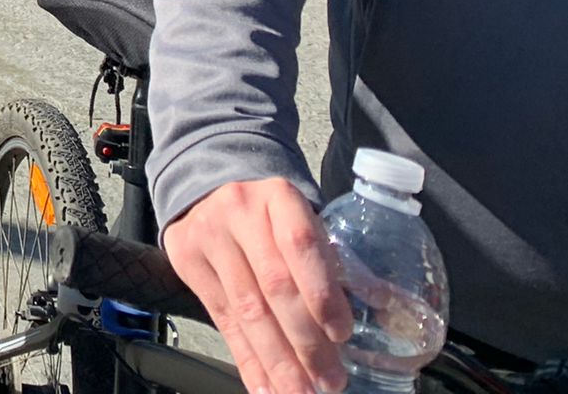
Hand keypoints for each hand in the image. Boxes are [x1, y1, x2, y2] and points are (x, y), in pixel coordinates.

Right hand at [163, 178, 352, 393]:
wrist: (209, 192)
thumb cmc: (271, 219)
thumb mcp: (301, 221)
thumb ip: (330, 260)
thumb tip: (381, 309)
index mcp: (279, 197)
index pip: (301, 243)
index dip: (322, 291)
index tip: (341, 334)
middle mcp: (239, 210)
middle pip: (273, 284)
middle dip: (304, 341)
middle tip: (330, 380)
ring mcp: (207, 234)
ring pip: (246, 309)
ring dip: (277, 360)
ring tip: (300, 392)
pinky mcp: (186, 259)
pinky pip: (221, 319)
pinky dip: (247, 359)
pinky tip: (265, 386)